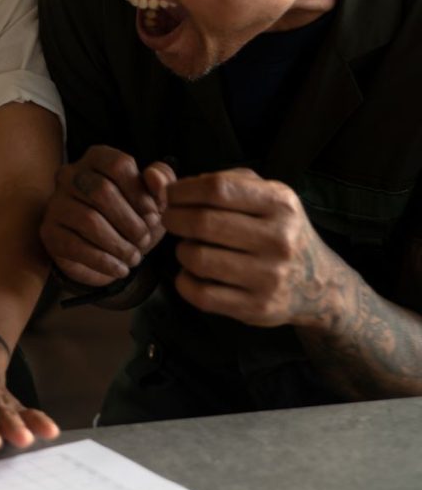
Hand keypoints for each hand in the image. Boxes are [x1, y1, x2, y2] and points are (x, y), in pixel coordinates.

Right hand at [40, 145, 175, 285]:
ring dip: (119, 245)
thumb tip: (153, 176)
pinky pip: (75, 246)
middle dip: (130, 222)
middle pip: (102, 191)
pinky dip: (104, 262)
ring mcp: (56, 203)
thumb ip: (161, 181)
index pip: (119, 165)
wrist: (105, 253)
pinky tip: (120, 269)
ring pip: (89, 220)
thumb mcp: (153, 200)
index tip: (153, 215)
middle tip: (144, 240)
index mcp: (96, 158)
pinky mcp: (49, 232)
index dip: (141, 194)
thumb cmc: (131, 218)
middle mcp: (70, 174)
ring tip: (134, 257)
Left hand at [164, 168, 340, 327]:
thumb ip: (228, 181)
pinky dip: (184, 282)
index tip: (169, 194)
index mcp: (280, 203)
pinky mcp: (258, 308)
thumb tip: (175, 185)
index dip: (184, 190)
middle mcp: (279, 239)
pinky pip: (202, 295)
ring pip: (198, 259)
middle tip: (169, 219)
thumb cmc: (280, 230)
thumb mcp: (269, 195)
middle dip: (174, 218)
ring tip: (186, 246)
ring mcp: (269, 277)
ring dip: (181, 250)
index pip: (218, 189)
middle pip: (203, 223)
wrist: (319, 284)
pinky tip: (190, 273)